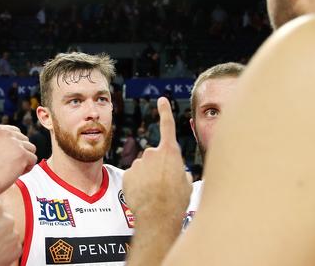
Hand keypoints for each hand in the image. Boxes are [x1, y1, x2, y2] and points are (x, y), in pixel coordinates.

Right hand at [0, 124, 36, 195]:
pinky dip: (27, 168)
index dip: (15, 146)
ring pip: (31, 149)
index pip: (16, 132)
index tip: (7, 156)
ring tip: (12, 169)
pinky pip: (33, 160)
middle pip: (25, 140)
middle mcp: (7, 133)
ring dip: (25, 160)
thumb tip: (16, 142)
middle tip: (9, 165)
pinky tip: (15, 173)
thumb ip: (1, 141)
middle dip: (20, 153)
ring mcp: (15, 143)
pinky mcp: (22, 155)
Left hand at [124, 97, 190, 218]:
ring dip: (148, 177)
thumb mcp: (187, 184)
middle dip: (158, 167)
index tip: (161, 100)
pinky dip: (137, 184)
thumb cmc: (176, 201)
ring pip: (143, 168)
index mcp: (170, 152)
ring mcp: (138, 162)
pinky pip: (134, 177)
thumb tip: (180, 173)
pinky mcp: (127, 173)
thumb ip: (182, 172)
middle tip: (164, 185)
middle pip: (155, 156)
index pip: (168, 126)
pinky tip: (143, 195)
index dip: (165, 112)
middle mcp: (152, 153)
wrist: (157, 215)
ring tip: (155, 193)